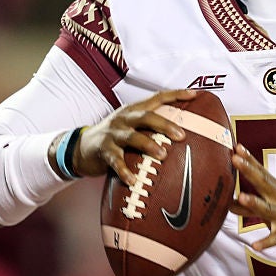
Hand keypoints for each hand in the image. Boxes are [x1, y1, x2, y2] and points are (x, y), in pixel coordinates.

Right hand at [71, 89, 197, 179]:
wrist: (81, 147)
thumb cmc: (114, 137)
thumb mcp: (131, 126)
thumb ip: (150, 127)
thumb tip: (182, 135)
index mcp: (133, 110)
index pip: (156, 97)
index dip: (175, 95)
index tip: (194, 94)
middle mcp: (123, 118)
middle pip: (146, 116)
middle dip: (165, 125)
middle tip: (181, 136)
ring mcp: (112, 133)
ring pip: (132, 137)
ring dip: (148, 145)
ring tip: (163, 155)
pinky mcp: (103, 150)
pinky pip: (115, 161)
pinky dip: (125, 171)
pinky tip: (134, 180)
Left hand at [230, 144, 275, 265]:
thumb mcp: (269, 208)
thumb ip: (248, 205)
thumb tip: (225, 200)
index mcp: (275, 191)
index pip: (261, 172)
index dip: (249, 159)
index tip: (237, 147)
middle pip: (263, 183)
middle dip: (249, 171)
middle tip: (236, 159)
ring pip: (267, 209)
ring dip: (254, 202)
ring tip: (241, 197)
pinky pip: (275, 238)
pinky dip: (266, 242)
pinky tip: (255, 246)